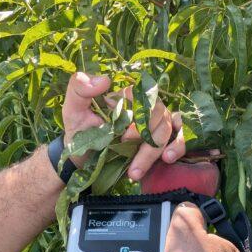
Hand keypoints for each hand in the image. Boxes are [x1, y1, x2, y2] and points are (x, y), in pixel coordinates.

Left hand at [61, 71, 185, 179]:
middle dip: (142, 135)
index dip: (135, 116)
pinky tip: (167, 158)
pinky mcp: (162, 140)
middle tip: (123, 149)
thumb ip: (79, 89)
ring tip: (134, 171)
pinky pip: (180, 138)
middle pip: (157, 113)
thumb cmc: (79, 131)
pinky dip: (178, 146)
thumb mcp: (72, 109)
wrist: (84, 159)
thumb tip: (104, 80)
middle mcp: (145, 105)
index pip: (142, 96)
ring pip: (166, 129)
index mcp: (127, 94)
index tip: (121, 135)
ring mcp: (156, 122)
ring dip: (152, 151)